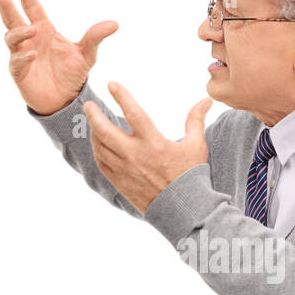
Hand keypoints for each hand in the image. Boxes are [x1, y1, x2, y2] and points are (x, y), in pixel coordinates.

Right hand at [0, 0, 117, 115]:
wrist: (66, 100)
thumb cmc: (72, 74)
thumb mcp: (87, 55)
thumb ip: (95, 37)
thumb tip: (115, 24)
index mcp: (44, 30)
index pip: (32, 7)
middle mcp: (30, 39)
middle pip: (14, 19)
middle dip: (8, 7)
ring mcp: (22, 54)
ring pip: (11, 38)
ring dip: (19, 32)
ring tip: (31, 30)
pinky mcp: (19, 72)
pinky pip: (16, 61)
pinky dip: (23, 56)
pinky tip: (33, 54)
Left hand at [84, 82, 213, 214]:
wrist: (183, 210)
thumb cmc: (191, 176)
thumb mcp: (196, 146)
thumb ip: (196, 120)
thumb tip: (206, 100)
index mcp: (153, 143)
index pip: (133, 112)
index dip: (121, 96)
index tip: (112, 84)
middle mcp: (135, 155)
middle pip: (105, 130)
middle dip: (94, 115)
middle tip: (89, 105)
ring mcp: (125, 170)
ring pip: (100, 147)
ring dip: (94, 132)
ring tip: (93, 122)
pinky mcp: (120, 183)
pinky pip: (102, 163)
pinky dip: (98, 151)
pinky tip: (99, 144)